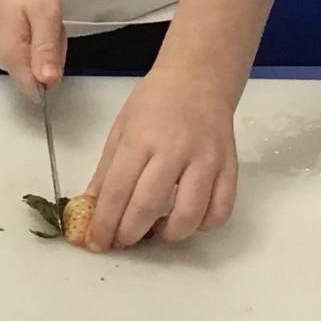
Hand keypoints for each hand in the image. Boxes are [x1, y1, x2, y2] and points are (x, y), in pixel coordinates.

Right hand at [0, 0, 64, 97]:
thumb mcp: (45, 12)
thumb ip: (47, 50)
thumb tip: (49, 84)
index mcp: (10, 56)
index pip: (36, 91)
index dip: (54, 72)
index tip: (54, 42)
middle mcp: (1, 59)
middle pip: (39, 74)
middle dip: (53, 51)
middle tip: (50, 19)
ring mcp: (1, 47)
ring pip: (36, 59)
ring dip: (48, 39)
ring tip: (43, 11)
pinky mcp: (3, 36)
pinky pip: (30, 46)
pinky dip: (40, 31)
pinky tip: (36, 11)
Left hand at [86, 59, 239, 249]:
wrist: (200, 77)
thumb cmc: (156, 101)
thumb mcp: (122, 129)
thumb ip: (107, 172)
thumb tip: (91, 211)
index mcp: (141, 137)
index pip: (118, 190)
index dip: (104, 223)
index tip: (96, 243)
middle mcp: (175, 150)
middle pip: (148, 206)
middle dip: (129, 234)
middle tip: (122, 240)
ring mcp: (206, 159)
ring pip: (189, 215)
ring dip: (168, 235)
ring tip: (156, 229)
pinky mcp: (230, 166)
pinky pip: (221, 210)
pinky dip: (204, 225)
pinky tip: (188, 219)